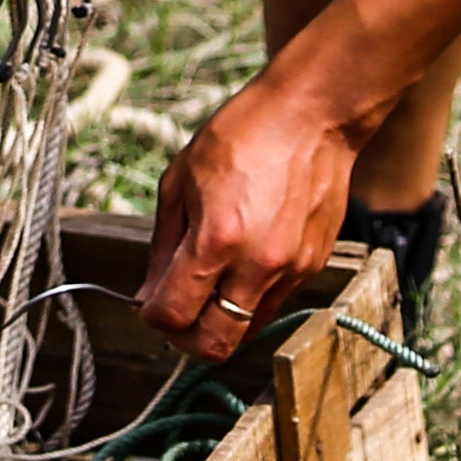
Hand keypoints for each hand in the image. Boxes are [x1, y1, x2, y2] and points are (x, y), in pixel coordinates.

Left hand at [144, 75, 363, 361]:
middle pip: (214, 345)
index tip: (148, 303)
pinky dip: (248, 301)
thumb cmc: (242, 136)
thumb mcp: (179, 181)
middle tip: (175, 313)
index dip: (151, 316)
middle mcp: (258, 265)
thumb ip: (163, 247)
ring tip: (207, 287)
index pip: (173, 316)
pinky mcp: (313, 266)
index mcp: (217, 240)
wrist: (311, 115)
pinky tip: (239, 266)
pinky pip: (272, 305)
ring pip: (246, 332)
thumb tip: (148, 294)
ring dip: (219, 321)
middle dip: (184, 338)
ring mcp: (291, 270)